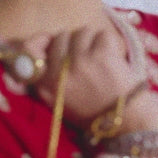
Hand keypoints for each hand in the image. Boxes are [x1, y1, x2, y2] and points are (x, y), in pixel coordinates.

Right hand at [33, 28, 157, 132]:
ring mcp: (79, 62)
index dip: (43, 41)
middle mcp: (58, 73)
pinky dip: (110, 43)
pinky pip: (102, 35)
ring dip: (93, 41)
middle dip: (74, 42)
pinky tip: (114, 60)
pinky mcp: (101, 55)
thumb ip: (49, 78)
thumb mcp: (60, 103)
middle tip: (87, 57)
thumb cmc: (96, 115)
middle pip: (60, 37)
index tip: (52, 42)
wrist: (127, 125)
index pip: (31, 52)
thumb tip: (45, 45)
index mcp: (45, 87)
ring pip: (82, 32)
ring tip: (101, 60)